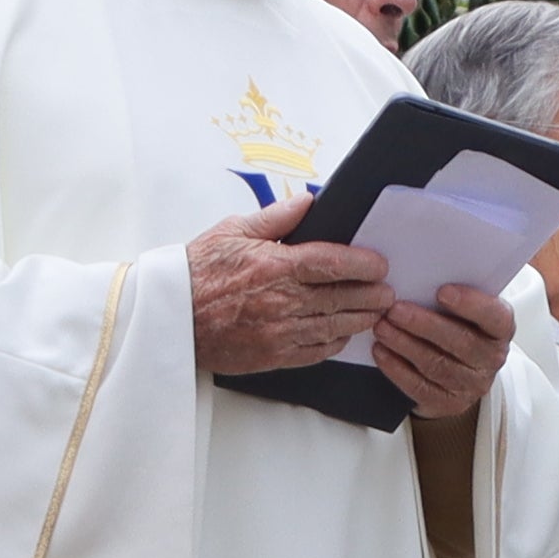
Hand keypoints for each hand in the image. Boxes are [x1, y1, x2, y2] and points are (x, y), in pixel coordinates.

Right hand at [185, 204, 395, 378]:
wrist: (170, 317)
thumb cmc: (199, 271)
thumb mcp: (233, 231)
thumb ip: (276, 217)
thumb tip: (309, 201)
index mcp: (274, 266)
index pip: (331, 263)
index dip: (362, 264)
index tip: (379, 264)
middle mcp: (281, 301)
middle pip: (340, 297)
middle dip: (371, 294)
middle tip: (388, 291)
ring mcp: (279, 332)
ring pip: (334, 326)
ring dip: (360, 319)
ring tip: (377, 312)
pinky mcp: (273, 356)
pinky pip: (315, 351)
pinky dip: (335, 342)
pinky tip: (345, 334)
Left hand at [369, 266, 514, 419]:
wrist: (457, 372)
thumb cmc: (456, 327)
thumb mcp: (463, 310)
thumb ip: (451, 295)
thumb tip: (418, 272)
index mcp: (500, 329)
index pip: (494, 317)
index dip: (471, 304)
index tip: (442, 291)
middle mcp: (492, 358)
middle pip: (460, 342)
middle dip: (424, 324)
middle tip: (395, 310)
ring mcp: (471, 384)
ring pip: (436, 364)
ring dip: (404, 344)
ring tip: (381, 327)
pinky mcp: (448, 402)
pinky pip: (420, 387)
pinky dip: (397, 368)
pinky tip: (380, 351)